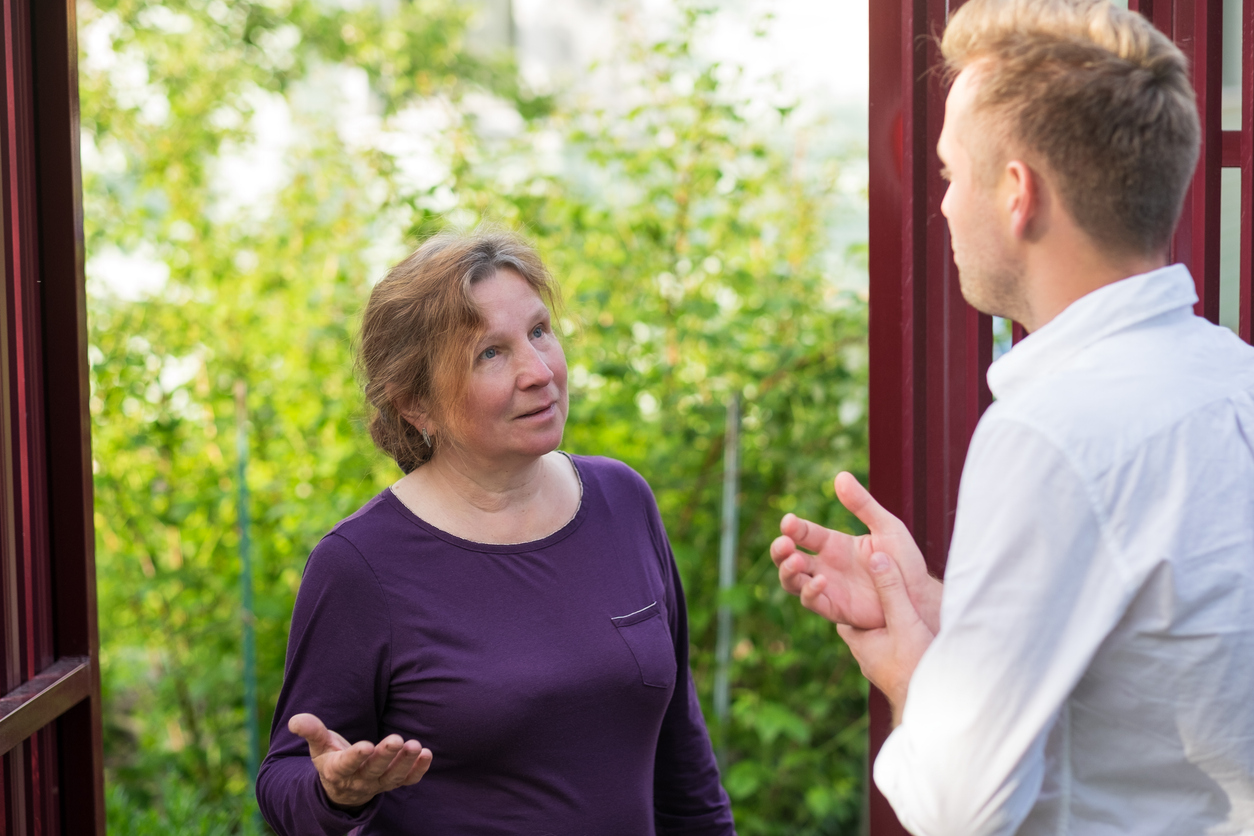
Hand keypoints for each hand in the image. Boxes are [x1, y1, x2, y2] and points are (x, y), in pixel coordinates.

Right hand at [288, 713, 432, 809]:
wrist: (343, 785)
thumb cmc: (331, 757)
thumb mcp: (319, 746)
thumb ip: (311, 731)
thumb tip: (295, 720)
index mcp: (337, 770)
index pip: (347, 764)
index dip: (356, 756)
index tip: (366, 745)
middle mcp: (359, 780)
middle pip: (374, 769)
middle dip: (386, 756)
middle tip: (397, 739)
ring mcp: (378, 784)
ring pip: (393, 777)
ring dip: (405, 762)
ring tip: (416, 746)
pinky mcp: (393, 783)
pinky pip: (407, 781)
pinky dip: (418, 770)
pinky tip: (427, 755)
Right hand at [770, 472, 940, 630]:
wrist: (920, 596)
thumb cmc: (905, 562)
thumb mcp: (887, 527)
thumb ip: (863, 504)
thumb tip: (841, 476)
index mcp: (834, 545)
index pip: (804, 534)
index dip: (793, 528)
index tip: (788, 522)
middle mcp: (826, 566)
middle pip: (788, 558)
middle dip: (780, 551)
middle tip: (784, 544)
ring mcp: (828, 588)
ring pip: (792, 581)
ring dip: (787, 571)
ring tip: (796, 561)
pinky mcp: (834, 609)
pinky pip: (812, 601)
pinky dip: (810, 591)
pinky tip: (821, 580)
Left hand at [836, 552, 934, 724]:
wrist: (938, 711)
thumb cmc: (917, 669)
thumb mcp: (904, 622)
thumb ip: (892, 591)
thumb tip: (876, 556)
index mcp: (857, 639)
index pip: (838, 605)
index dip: (838, 585)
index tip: (845, 566)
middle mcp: (864, 652)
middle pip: (856, 616)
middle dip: (861, 598)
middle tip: (870, 575)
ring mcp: (879, 662)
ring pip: (873, 629)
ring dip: (880, 614)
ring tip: (896, 596)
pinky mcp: (894, 669)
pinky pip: (888, 641)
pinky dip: (894, 627)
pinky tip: (909, 620)